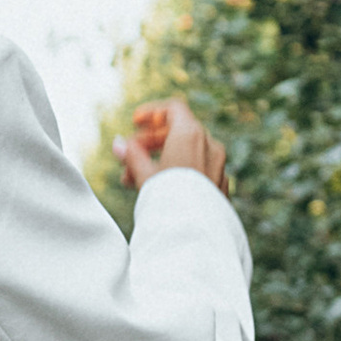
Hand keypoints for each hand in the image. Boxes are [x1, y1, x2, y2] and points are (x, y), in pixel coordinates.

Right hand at [115, 97, 230, 195]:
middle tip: (130, 154)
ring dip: (161, 160)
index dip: (151, 112)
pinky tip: (161, 190)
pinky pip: (199, 169)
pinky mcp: (221, 184)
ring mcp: (219, 165)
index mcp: (190, 134)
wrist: (195, 231)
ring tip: (136, 180)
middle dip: (151, 142)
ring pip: (188, 152)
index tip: (134, 122)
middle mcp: (210, 145)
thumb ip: (131, 155)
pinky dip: (180, 171)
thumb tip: (119, 145)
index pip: (173, 109)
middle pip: (179, 131)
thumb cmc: (167, 199)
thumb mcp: (143, 174)